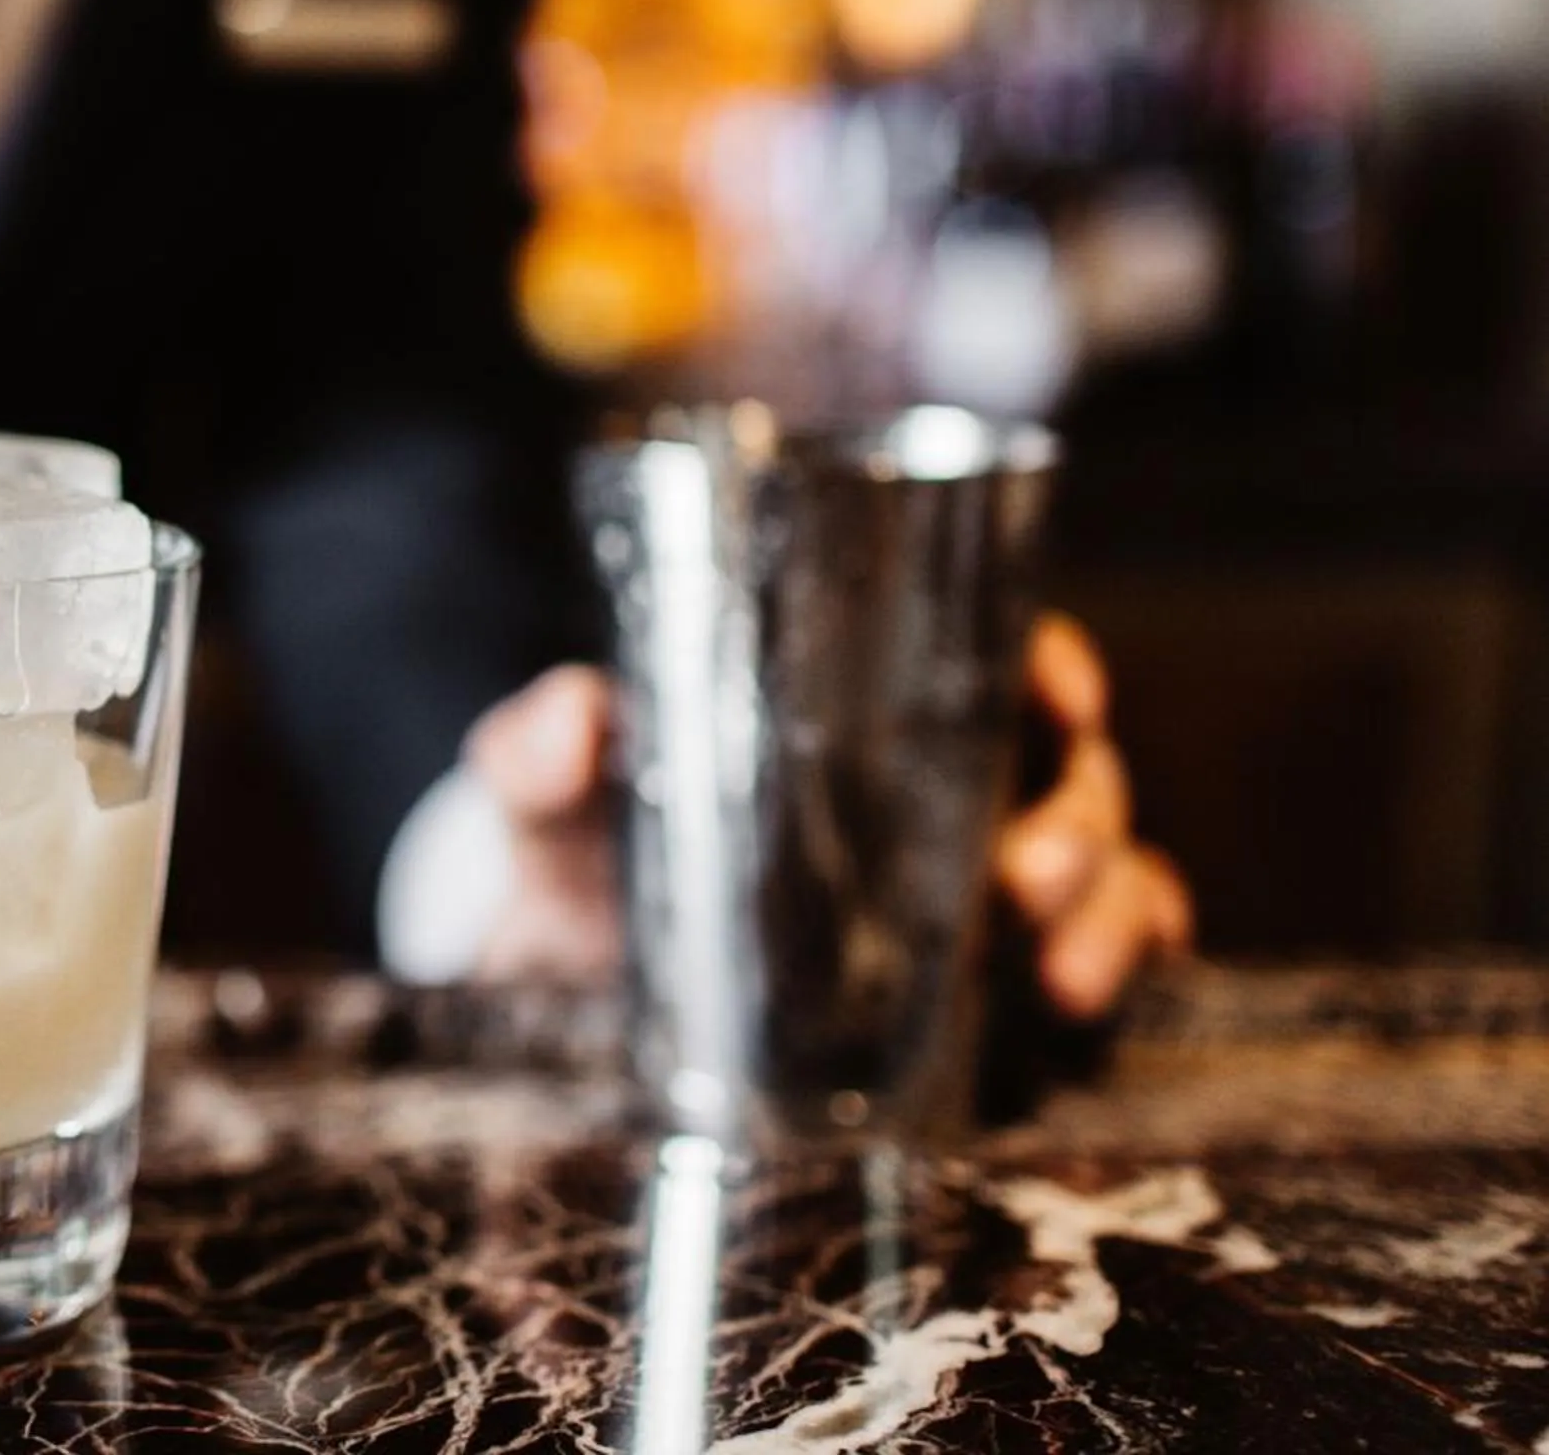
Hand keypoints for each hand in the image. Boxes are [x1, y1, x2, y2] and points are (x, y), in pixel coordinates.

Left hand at [463, 616, 1192, 1016]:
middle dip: (1076, 824)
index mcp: (857, 709)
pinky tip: (1086, 1008)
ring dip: (1106, 913)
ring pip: (1105, 870)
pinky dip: (1122, 973)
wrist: (570, 984)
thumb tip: (572, 724)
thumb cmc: (582, 849)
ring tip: (1055, 976)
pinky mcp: (985, 983)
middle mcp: (942, 784)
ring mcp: (974, 885)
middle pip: (1068, 774)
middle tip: (1022, 883)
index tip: (1063, 698)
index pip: (988, 655)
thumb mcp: (551, 795)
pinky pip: (1100, 961)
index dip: (1049, 667)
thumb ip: (542, 754)